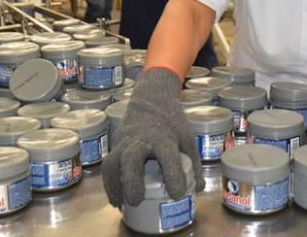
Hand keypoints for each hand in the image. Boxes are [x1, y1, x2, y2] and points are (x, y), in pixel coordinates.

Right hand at [102, 68, 203, 206]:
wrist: (151, 100)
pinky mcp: (115, 146)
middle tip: (137, 200)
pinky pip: (107, 166)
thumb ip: (193, 163)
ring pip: (112, 163)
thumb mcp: (187, 138)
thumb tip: (199, 189)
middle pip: (131, 159)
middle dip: (132, 181)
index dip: (173, 176)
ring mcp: (125, 142)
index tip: (177, 195)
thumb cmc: (171, 122)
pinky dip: (109, 184)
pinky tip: (116, 199)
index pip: (168, 156)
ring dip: (114, 186)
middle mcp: (141, 139)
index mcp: (163, 136)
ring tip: (122, 205)